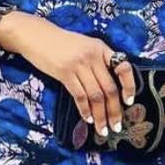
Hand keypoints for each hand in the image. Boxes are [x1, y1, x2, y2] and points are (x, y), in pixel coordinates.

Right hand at [0, 12, 135, 137]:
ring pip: (96, 96)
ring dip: (100, 116)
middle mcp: (93, 56)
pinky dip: (84, 110)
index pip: (124, 68)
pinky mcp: (64, 72)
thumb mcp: (84, 46)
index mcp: (101, 48)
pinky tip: (86, 119)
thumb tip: (108, 88)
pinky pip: (79, 96)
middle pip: (109, 88)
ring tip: (102, 129)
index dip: (129, 86)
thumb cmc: (60, 43)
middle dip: (114, 111)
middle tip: (115, 127)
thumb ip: (97, 61)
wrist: (35, 35)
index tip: (129, 102)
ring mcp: (79, 64)